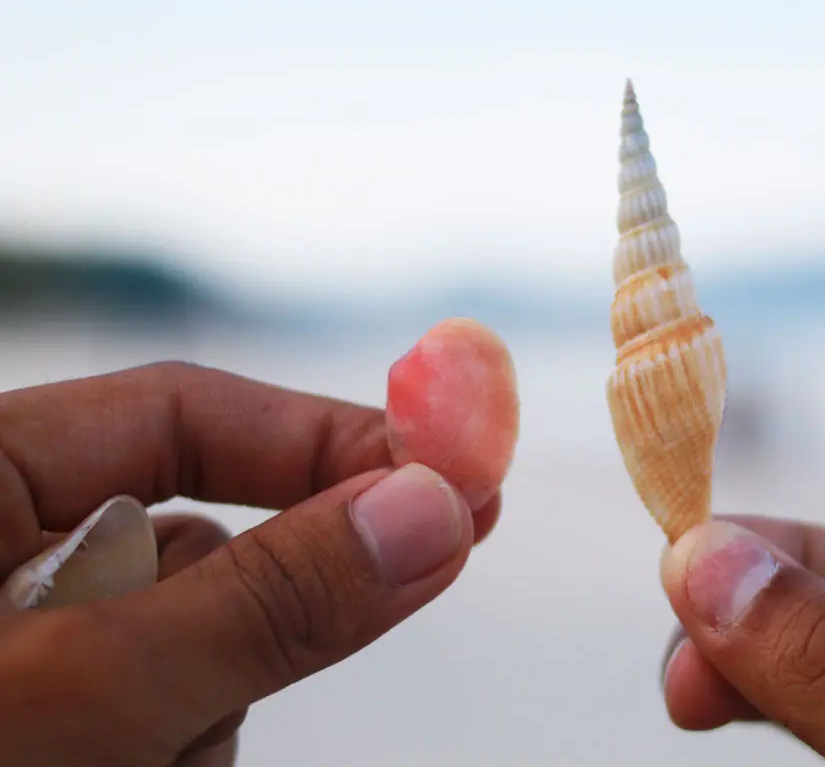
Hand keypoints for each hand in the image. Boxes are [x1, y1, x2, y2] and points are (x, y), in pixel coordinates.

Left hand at [0, 361, 510, 766]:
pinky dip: (171, 762)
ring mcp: (33, 650)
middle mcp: (2, 553)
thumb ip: (266, 604)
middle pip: (207, 545)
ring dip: (198, 723)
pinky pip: (176, 723)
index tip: (457, 482)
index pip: (186, 413)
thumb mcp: (79, 700)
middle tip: (257, 683)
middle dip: (251, 627)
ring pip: (201, 653)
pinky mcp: (63, 723)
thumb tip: (437, 510)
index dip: (328, 440)